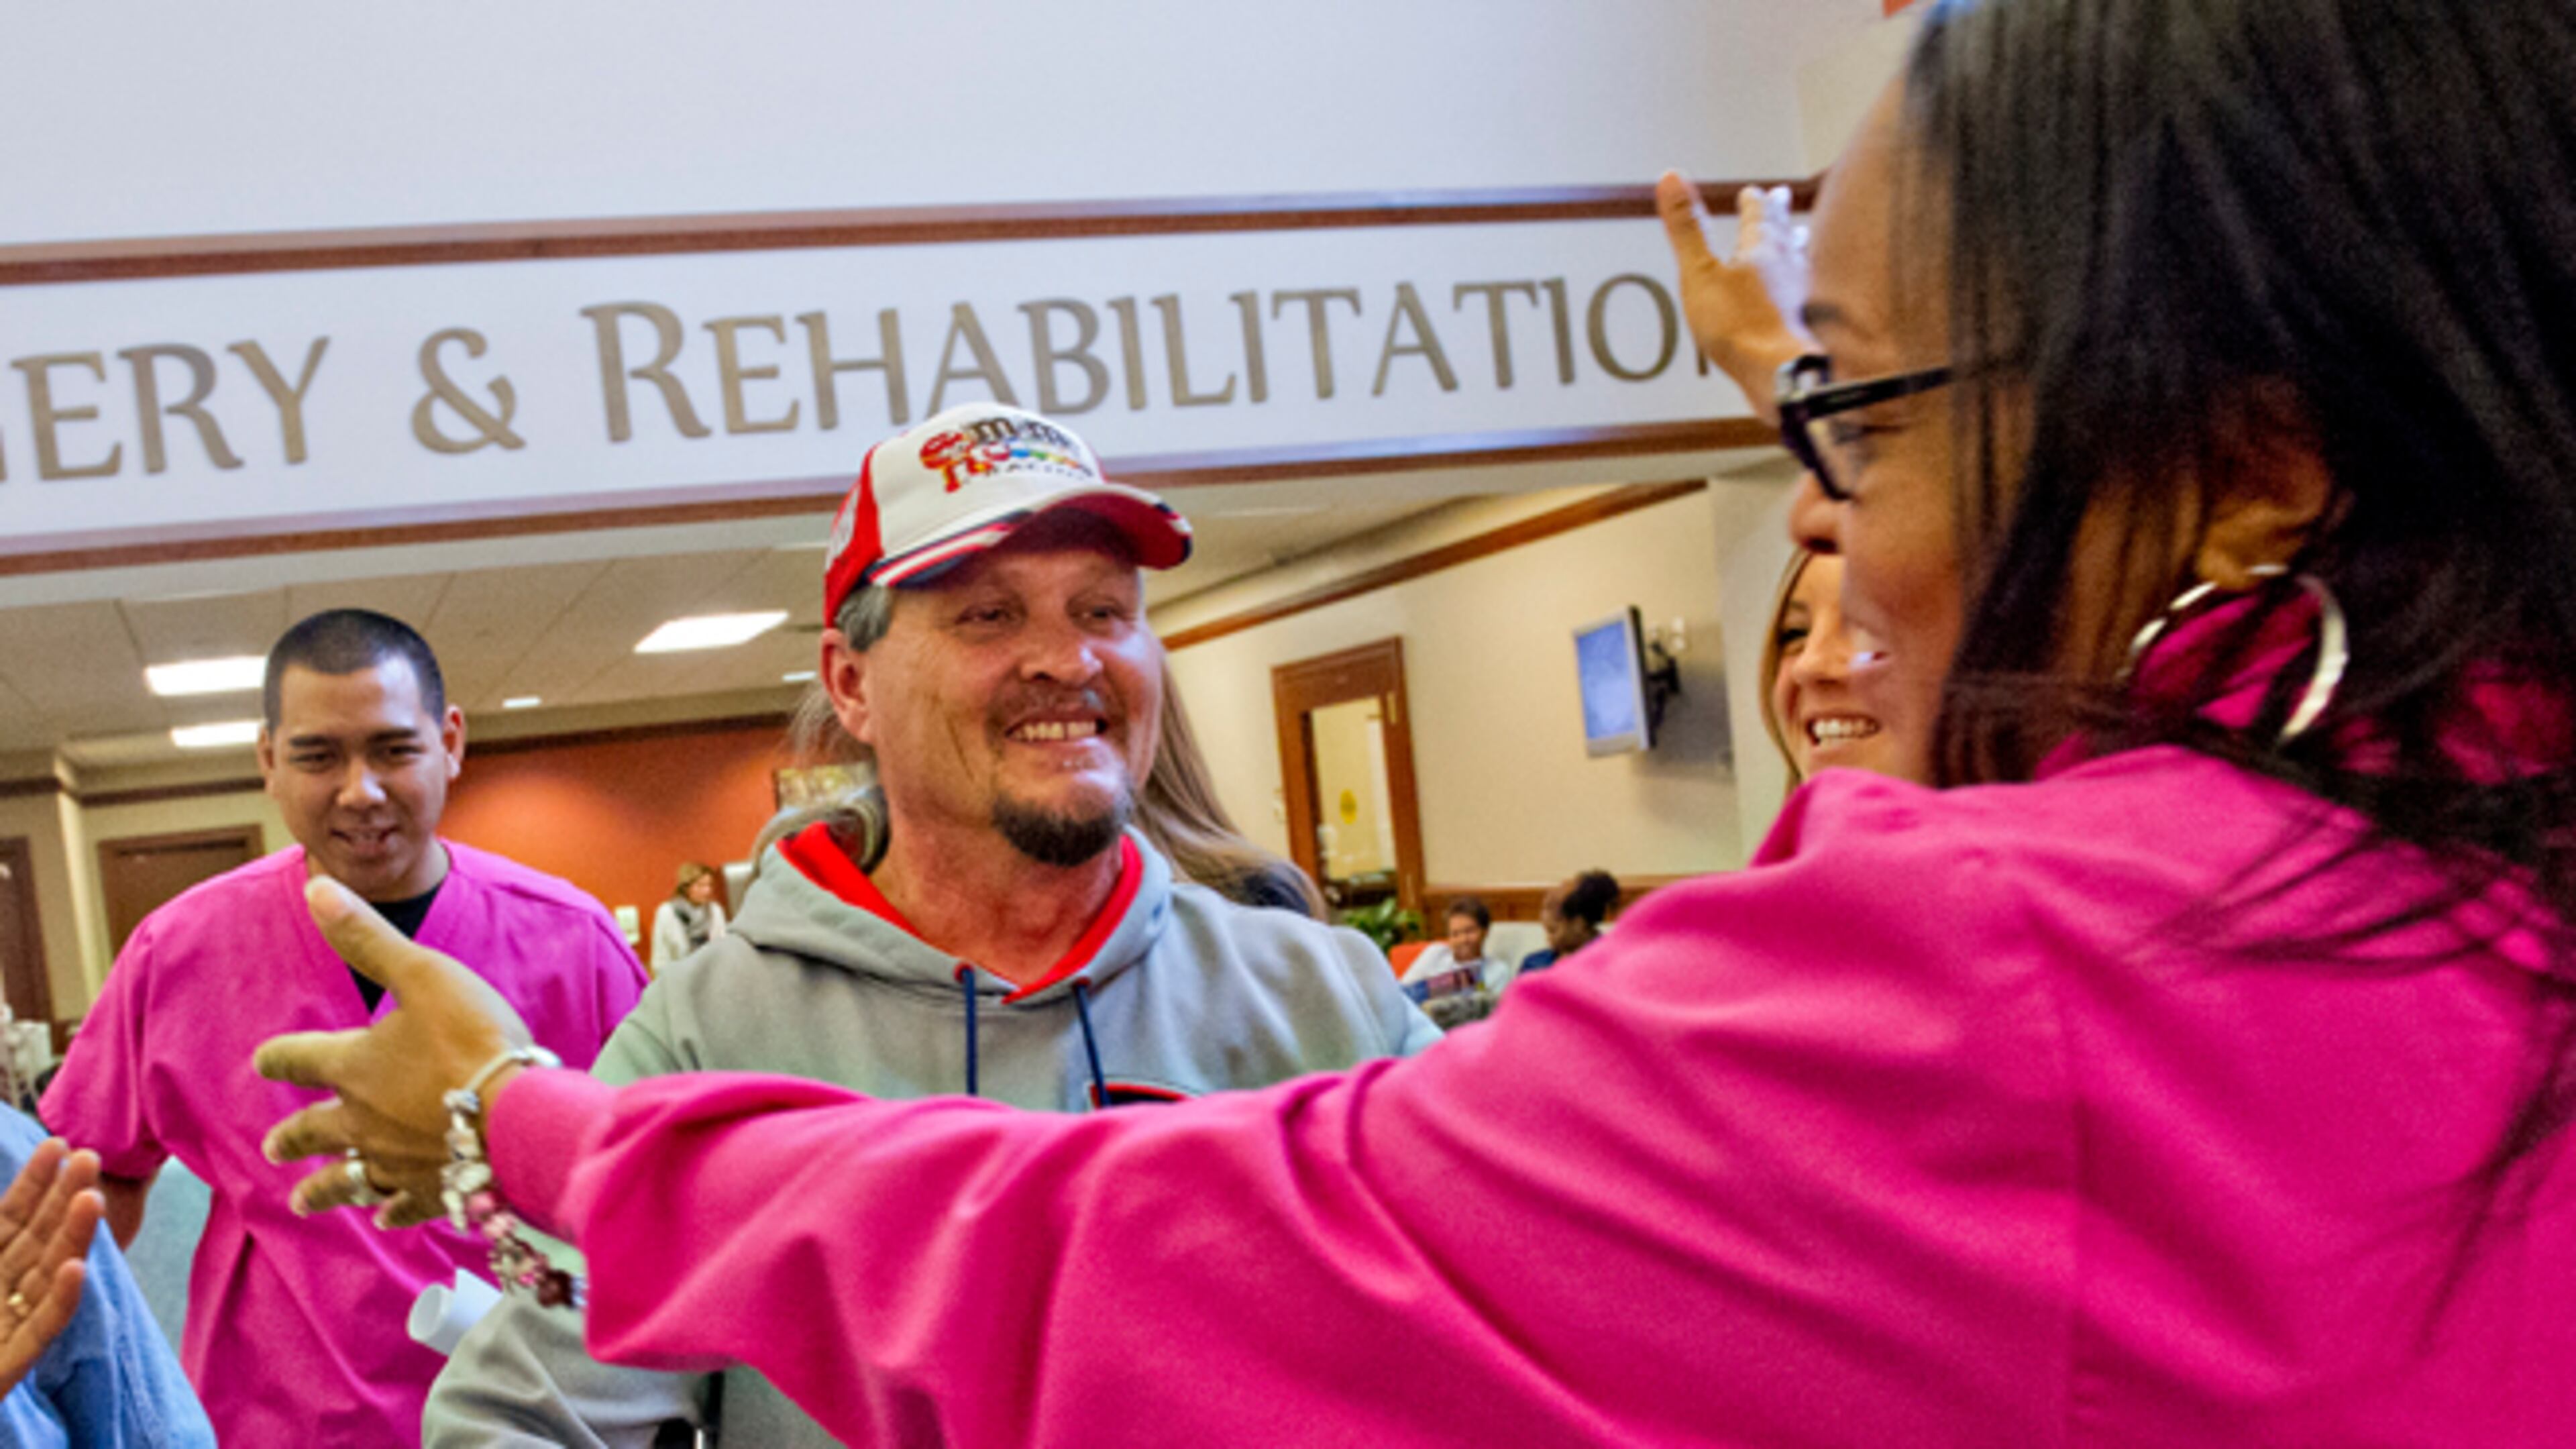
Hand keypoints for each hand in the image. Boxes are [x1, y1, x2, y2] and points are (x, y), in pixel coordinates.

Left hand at [0, 1138, 100, 1395]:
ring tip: (91, 1200)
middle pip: (36, 1241)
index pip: (9, 1220)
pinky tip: (76, 1270)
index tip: (57, 1145)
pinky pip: (39, 1331)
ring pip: (46, 1277)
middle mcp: (0, 1293)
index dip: (32, 1184)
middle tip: (89, 1158)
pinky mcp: (9, 1365)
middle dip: (62, 1199)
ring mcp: (8, 1328)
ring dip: (71, 1239)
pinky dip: (59, 1301)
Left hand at [255, 877, 532, 1227]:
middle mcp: (362, 1121)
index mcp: (353, 1067)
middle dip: (293, 1138)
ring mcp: (395, 1161)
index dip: (279, 1057)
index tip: (264, 1061)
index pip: (299, 1060)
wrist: (521, 1116)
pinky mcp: (432, 1190)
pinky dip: (391, 1212)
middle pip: (314, 1132)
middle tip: (272, 1148)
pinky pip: (403, 1206)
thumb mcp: (423, 974)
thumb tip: (315, 889)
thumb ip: (368, 939)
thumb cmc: (474, 1039)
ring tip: (306, 1199)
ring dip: (325, 1189)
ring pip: (348, 1180)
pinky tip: (386, 1217)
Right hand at [1656, 172, 1816, 422]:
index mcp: (1761, 251)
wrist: (1777, 374)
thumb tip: (1670, 178)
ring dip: (1795, 245)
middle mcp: (1786, 268)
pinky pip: (1802, 292)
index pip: (1758, 217)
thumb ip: (1686, 227)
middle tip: (1781, 198)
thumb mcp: (1700, 272)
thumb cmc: (1739, 326)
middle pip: (1783, 234)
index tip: (1754, 191)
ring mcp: (1798, 297)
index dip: (1753, 203)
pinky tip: (1799, 293)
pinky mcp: (1802, 324)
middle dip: (1778, 217)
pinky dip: (1799, 282)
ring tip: (1798, 236)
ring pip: (1798, 261)